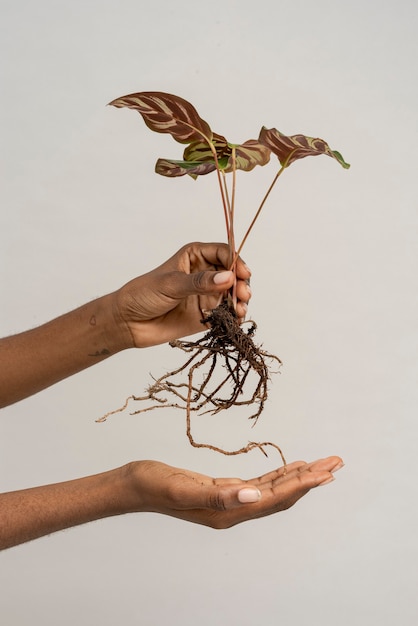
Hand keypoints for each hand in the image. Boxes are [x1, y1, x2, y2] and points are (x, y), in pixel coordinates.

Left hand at [115, 242, 251, 347]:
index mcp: (195, 256)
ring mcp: (208, 295)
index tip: (242, 274)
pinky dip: (235, 316)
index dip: (236, 261)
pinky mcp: (208, 315)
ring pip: (233, 294)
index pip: (223, 253)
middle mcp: (205, 273)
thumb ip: (199, 282)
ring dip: (241, 300)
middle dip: (242, 283)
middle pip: (233, 274)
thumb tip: (228, 278)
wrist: (129, 322)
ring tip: (241, 308)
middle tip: (244, 294)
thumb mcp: (171, 284)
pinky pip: (228, 313)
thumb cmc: (143, 294)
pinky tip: (237, 319)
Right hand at [126, 456, 343, 528]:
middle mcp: (234, 509)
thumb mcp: (182, 489)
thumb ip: (217, 495)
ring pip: (274, 489)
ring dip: (299, 477)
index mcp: (228, 512)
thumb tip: (254, 495)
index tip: (326, 472)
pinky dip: (278, 475)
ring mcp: (230, 501)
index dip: (302, 485)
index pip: (275, 498)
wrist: (134, 485)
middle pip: (282, 495)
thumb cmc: (153, 485)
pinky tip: (290, 467)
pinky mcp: (223, 489)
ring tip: (323, 465)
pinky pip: (260, 483)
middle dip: (311, 480)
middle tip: (336, 463)